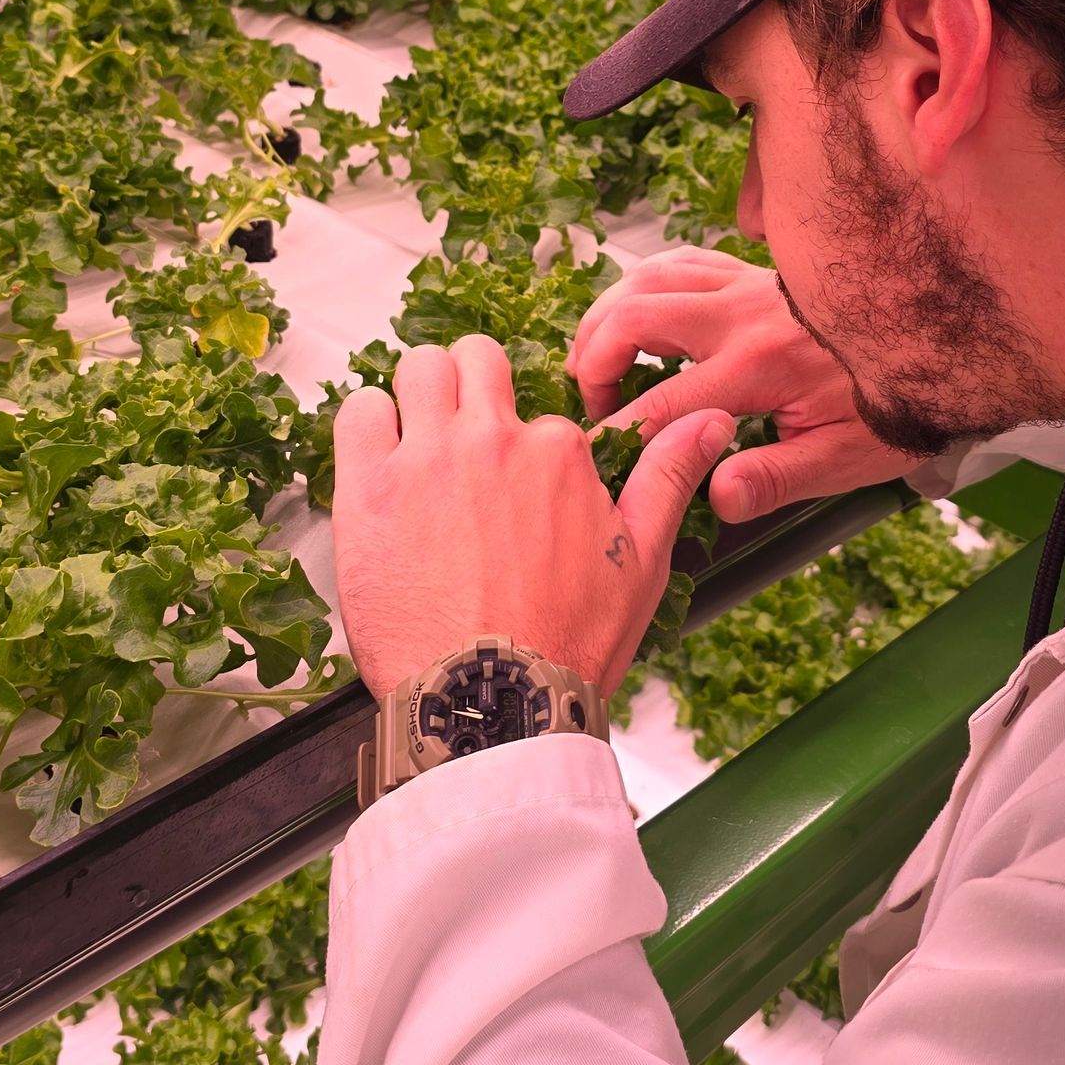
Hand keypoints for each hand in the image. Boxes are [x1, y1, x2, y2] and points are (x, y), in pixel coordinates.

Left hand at [333, 334, 734, 702]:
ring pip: (414, 370)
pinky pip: (355, 414)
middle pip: (471, 360)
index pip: (539, 412)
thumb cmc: (564, 646)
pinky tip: (377, 465)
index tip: (516, 489)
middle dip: (468, 384)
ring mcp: (425, 459)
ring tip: (417, 444)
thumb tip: (709, 421)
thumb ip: (669, 478)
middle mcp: (492, 439)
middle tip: (463, 434)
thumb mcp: (642, 562)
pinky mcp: (368, 490)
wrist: (491, 704)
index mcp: (557, 451)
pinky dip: (365, 426)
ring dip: (416, 395)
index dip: (528, 447)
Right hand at [567, 247, 908, 523]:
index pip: (661, 404)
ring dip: (607, 317)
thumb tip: (715, 495)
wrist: (938, 337)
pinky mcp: (751, 270)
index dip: (615, 434)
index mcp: (758, 367)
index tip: (590, 459)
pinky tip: (639, 314)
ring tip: (600, 361)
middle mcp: (740, 315)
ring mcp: (743, 283)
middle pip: (631, 317)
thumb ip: (775, 478)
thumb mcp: (844, 459)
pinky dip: (642, 284)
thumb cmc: (893, 403)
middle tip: (595, 404)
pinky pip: (679, 261)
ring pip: (645, 277)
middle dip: (593, 361)